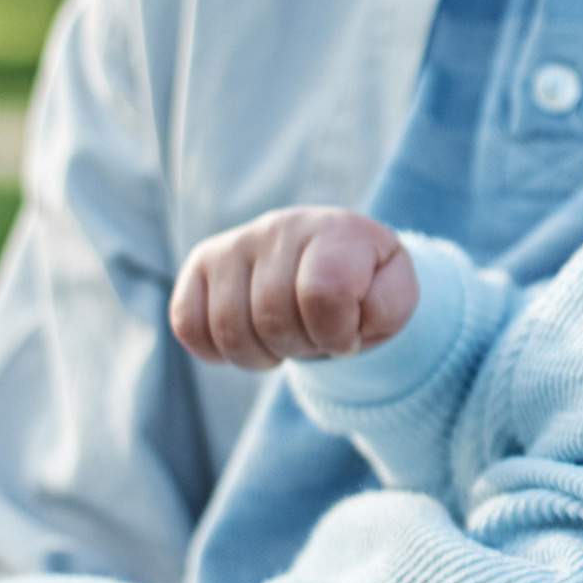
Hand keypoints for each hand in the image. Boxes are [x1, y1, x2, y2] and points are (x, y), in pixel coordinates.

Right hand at [169, 206, 417, 368]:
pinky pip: (187, 323)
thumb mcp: (395, 295)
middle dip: (301, 347)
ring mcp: (235, 243)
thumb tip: (347, 319)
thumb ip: (387, 305)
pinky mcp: (202, 264)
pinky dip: (216, 350)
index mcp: (336, 230)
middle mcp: (280, 227)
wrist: (338, 265)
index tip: (348, 336)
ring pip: (228, 328)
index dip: (336, 334)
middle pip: (271, 318)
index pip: (322, 294)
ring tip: (285, 339)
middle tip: (315, 337)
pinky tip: (248, 340)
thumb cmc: (366, 286)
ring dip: (262, 355)